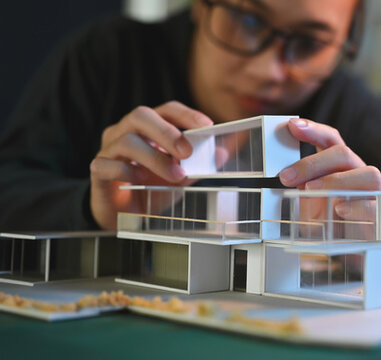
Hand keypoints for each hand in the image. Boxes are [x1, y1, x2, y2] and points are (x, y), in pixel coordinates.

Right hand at [89, 101, 213, 228]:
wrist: (126, 214)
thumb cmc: (151, 188)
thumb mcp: (180, 176)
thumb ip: (198, 165)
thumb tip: (222, 153)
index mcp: (148, 128)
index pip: (167, 110)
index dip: (186, 114)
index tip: (207, 125)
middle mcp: (125, 132)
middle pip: (141, 115)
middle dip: (167, 132)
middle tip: (187, 151)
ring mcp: (109, 149)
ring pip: (127, 140)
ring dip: (155, 158)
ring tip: (175, 175)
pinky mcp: (97, 170)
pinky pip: (106, 164)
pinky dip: (126, 171)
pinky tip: (140, 181)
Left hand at [279, 118, 380, 235]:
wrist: (348, 247)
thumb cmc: (328, 219)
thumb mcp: (308, 202)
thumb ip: (300, 187)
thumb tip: (285, 176)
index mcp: (340, 166)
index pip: (331, 139)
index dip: (314, 129)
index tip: (293, 126)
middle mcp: (359, 173)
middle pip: (344, 154)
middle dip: (312, 163)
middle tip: (286, 178)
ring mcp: (373, 192)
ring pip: (369, 174)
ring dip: (336, 181)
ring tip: (311, 191)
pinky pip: (376, 205)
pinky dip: (357, 206)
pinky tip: (339, 209)